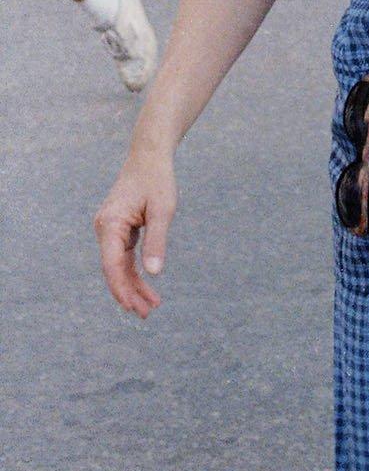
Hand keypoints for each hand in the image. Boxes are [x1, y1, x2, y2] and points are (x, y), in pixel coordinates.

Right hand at [94, 148, 177, 318]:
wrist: (149, 157)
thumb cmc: (157, 180)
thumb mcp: (162, 210)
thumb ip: (156, 240)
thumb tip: (154, 272)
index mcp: (110, 223)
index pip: (112, 265)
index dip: (121, 289)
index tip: (133, 307)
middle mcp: (104, 228)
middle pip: (114, 269)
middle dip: (129, 293)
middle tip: (146, 314)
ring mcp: (109, 230)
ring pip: (119, 266)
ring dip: (133, 285)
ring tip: (150, 305)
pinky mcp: (118, 229)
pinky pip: (123, 257)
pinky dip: (134, 271)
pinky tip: (146, 286)